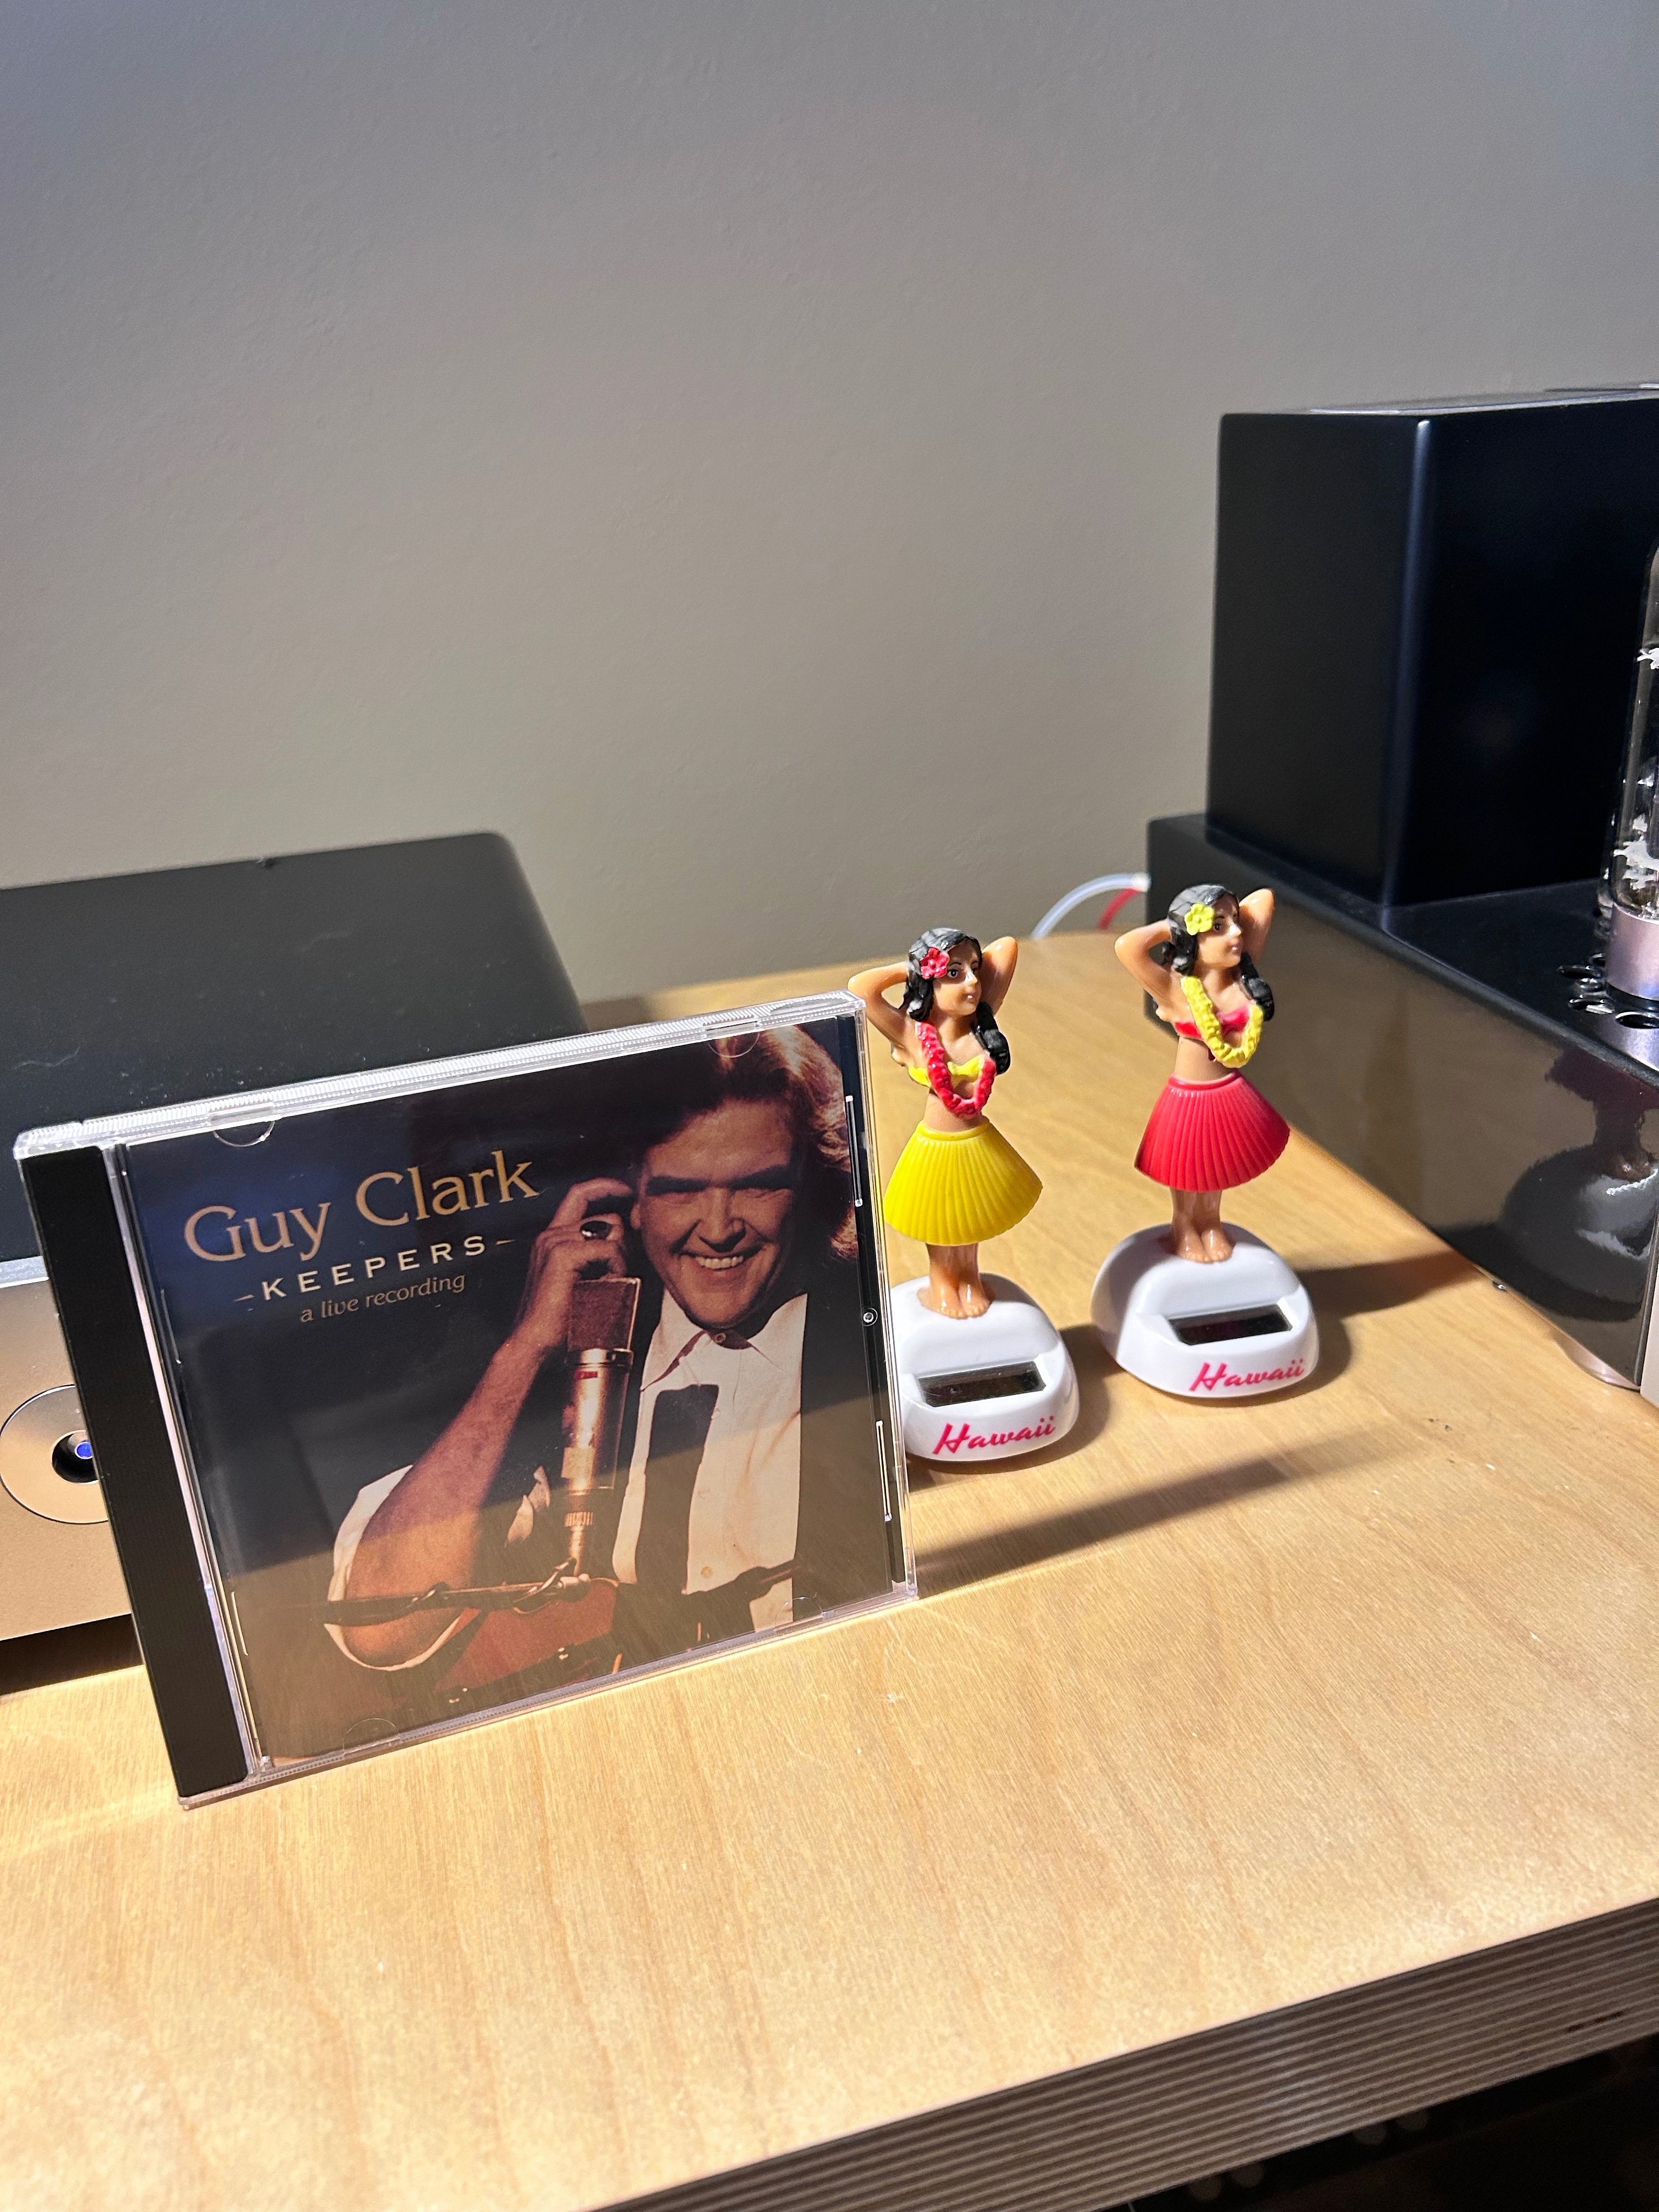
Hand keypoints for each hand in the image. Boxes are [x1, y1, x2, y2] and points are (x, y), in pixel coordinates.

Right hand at [508, 1177, 633, 1357]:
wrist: (534, 1341)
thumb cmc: (561, 1318)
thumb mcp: (582, 1278)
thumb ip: (597, 1254)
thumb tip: (625, 1236)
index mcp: (552, 1237)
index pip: (580, 1194)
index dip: (606, 1186)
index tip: (628, 1191)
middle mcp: (551, 1233)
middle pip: (607, 1218)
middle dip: (623, 1243)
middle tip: (619, 1272)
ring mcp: (555, 1241)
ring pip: (611, 1232)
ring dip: (619, 1259)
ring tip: (608, 1285)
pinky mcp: (563, 1254)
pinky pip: (609, 1250)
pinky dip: (616, 1269)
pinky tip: (605, 1288)